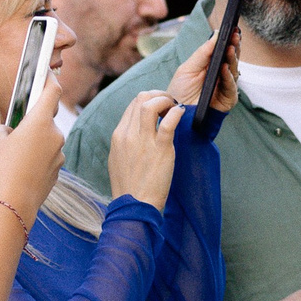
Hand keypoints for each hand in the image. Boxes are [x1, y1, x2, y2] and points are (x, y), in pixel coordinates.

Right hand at [0, 83, 64, 214]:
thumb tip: (10, 131)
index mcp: (40, 121)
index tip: (48, 74)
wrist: (16, 200)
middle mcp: (55, 134)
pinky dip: (38, 157)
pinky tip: (22, 167)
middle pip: (47, 118)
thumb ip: (4, 128)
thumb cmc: (3, 167)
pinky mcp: (59, 168)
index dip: (50, 80)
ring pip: (47, 139)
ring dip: (35, 141)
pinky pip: (48, 156)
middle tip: (17, 127)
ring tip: (15, 154)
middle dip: (33, 120)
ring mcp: (59, 152)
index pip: (52, 91)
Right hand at [106, 91, 181, 208]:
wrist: (134, 206)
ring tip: (174, 106)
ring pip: (150, 104)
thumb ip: (127, 142)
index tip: (160, 107)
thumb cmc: (130, 187)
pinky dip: (176, 112)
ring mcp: (143, 141)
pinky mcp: (161, 150)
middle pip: (140, 98)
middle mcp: (128, 135)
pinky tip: (181, 114)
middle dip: (158, 95)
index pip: (132, 105)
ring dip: (166, 100)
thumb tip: (137, 130)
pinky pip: (169, 121)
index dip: (149, 100)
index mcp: (118, 136)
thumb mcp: (119, 159)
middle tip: (169, 103)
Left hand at [166, 33, 239, 113]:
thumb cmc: (181, 90)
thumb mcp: (188, 67)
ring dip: (233, 59)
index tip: (233, 28)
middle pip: (232, 58)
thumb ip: (203, 52)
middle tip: (236, 35)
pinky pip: (231, 86)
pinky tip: (225, 68)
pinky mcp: (228, 99)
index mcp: (213, 65)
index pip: (224, 50)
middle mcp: (222, 74)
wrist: (177, 113)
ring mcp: (226, 86)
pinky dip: (228, 77)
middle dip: (234, 46)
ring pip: (234, 70)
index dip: (229, 39)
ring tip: (230, 48)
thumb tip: (217, 34)